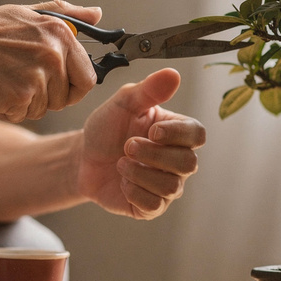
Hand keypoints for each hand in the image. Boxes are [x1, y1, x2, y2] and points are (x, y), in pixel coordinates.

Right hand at [0, 0, 99, 121]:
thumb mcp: (27, 13)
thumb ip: (66, 15)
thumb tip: (97, 13)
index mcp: (61, 33)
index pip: (87, 77)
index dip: (73, 87)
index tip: (57, 86)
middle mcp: (54, 54)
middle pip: (67, 97)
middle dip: (50, 97)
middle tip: (22, 82)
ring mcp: (38, 76)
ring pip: (45, 108)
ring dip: (27, 103)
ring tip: (4, 80)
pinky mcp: (21, 96)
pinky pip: (25, 115)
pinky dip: (10, 109)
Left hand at [77, 68, 204, 219]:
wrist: (83, 158)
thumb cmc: (107, 129)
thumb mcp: (122, 104)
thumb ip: (148, 90)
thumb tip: (173, 74)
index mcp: (176, 133)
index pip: (197, 135)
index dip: (178, 134)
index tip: (152, 130)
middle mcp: (177, 160)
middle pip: (188, 164)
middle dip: (154, 155)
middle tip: (128, 146)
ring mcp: (166, 185)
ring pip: (171, 186)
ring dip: (140, 173)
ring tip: (121, 163)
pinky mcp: (151, 206)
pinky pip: (154, 205)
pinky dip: (134, 191)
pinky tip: (122, 181)